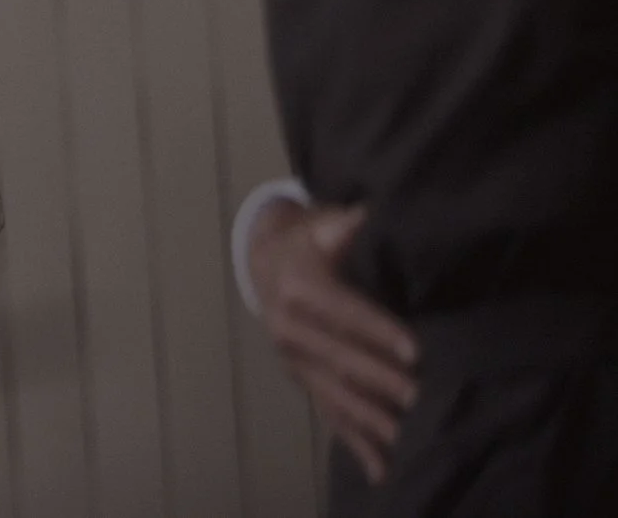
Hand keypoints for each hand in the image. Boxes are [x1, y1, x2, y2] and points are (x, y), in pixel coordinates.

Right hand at [249, 202, 417, 483]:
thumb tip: (362, 218)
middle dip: (383, 382)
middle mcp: (289, 329)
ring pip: (337, 393)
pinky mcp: (302, 381)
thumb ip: (340, 224)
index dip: (378, 330)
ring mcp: (294, 361)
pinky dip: (356, 444)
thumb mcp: (319, 223)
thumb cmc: (306, 240)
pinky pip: (329, 414)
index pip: (343, 311)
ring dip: (373, 419)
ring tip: (409, 438)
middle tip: (423, 399)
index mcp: (297, 288)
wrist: (266, 262)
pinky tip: (382, 469)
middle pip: (342, 359)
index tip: (415, 350)